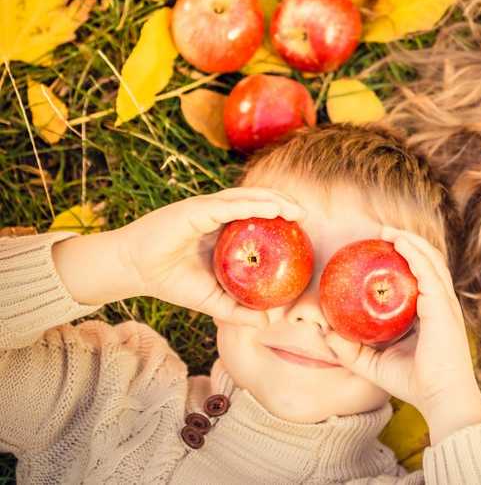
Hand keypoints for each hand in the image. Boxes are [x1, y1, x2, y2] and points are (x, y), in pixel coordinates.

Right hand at [54, 188, 303, 325]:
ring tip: (294, 209)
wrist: (135, 272)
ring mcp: (207, 210)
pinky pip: (229, 205)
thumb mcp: (212, 300)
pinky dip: (252, 204)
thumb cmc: (172, 282)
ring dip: (273, 200)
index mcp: (223, 230)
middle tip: (305, 216)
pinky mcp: (196, 209)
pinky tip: (271, 208)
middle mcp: (218, 215)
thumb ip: (238, 309)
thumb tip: (268, 322)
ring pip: (247, 198)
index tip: (303, 227)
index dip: (280, 217)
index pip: (258, 218)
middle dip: (283, 204)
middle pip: (257, 203)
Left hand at [325, 226, 480, 443]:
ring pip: (431, 259)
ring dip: (410, 240)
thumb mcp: (374, 365)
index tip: (381, 248)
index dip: (406, 258)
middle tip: (381, 232)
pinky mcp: (442, 306)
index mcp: (431, 313)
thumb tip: (325, 334)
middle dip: (407, 241)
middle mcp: (440, 303)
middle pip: (428, 261)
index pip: (421, 276)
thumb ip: (351, 350)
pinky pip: (428, 271)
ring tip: (388, 230)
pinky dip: (415, 253)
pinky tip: (399, 242)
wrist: (441, 398)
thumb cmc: (414, 383)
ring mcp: (444, 302)